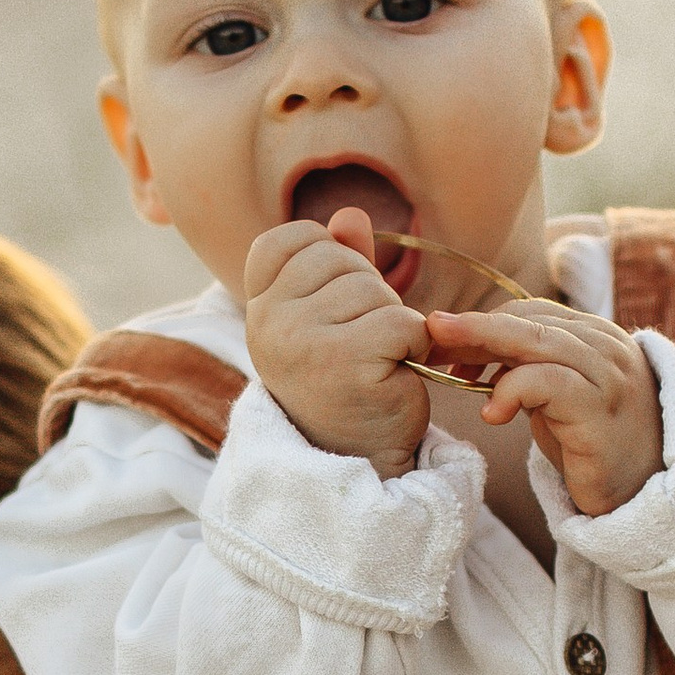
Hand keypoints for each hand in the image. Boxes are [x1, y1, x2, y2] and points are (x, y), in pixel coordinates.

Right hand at [243, 211, 430, 474]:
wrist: (354, 460)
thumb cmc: (342, 383)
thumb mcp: (328, 316)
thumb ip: (337, 262)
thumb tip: (351, 214)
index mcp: (259, 306)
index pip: (289, 238)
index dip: (325, 256)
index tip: (331, 306)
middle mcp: (270, 321)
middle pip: (340, 258)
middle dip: (367, 293)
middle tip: (360, 343)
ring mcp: (305, 342)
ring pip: (375, 290)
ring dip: (393, 322)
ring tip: (377, 361)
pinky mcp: (348, 364)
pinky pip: (403, 322)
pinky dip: (416, 345)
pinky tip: (398, 372)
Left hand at [421, 300, 664, 515]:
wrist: (645, 497)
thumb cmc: (595, 449)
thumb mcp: (558, 399)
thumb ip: (529, 369)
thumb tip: (475, 350)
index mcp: (595, 336)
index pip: (531, 312)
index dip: (484, 323)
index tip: (445, 343)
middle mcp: (606, 345)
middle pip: (527, 320)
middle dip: (473, 327)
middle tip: (431, 332)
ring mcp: (607, 373)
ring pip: (534, 341)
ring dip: (483, 348)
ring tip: (451, 370)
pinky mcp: (601, 406)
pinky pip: (547, 381)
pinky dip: (511, 390)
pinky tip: (491, 414)